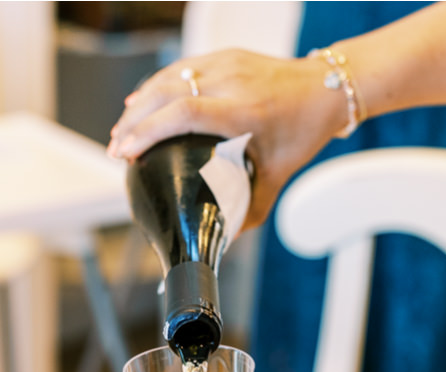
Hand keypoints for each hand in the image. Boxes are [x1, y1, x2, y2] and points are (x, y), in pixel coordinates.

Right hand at [106, 49, 347, 230]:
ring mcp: (228, 64)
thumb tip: (224, 241)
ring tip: (121, 130)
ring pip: (169, 77)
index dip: (148, 131)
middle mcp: (233, 82)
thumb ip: (250, 208)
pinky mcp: (226, 56)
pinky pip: (180, 68)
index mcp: (244, 111)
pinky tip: (140, 103)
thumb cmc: (304, 130)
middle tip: (115, 148)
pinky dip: (155, 87)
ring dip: (139, 103)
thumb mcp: (278, 174)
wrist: (330, 87)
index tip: (125, 152)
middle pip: (166, 92)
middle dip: (133, 121)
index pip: (183, 113)